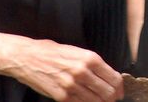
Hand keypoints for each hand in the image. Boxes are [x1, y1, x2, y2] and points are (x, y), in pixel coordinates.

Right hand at [8, 38, 123, 101]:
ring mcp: (72, 85)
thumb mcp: (76, 51)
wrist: (27, 57)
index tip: (119, 91)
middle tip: (111, 99)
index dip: (120, 88)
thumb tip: (107, 77)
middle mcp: (83, 71)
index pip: (114, 78)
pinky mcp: (62, 96)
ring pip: (97, 101)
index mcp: (89, 58)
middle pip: (108, 93)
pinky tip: (85, 101)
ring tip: (98, 100)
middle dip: (112, 98)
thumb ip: (92, 64)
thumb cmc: (51, 52)